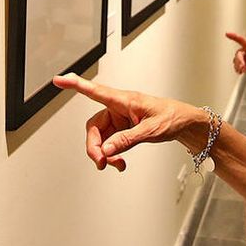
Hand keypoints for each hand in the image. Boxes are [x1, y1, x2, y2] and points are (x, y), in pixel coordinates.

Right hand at [54, 74, 206, 171]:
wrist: (185, 124)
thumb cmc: (172, 117)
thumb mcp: (151, 130)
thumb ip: (127, 140)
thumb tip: (106, 150)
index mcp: (125, 100)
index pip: (96, 91)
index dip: (76, 85)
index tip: (59, 80)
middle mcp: (119, 108)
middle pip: (94, 126)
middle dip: (94, 146)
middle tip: (101, 162)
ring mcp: (120, 120)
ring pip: (100, 138)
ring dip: (104, 153)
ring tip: (115, 165)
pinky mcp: (123, 130)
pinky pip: (110, 143)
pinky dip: (112, 155)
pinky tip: (119, 163)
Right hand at [225, 32, 245, 73]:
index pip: (241, 39)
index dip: (233, 36)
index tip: (227, 34)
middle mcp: (245, 51)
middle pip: (238, 54)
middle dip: (239, 60)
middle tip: (242, 66)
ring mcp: (243, 58)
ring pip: (236, 61)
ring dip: (238, 65)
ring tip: (242, 69)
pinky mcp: (244, 65)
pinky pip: (238, 67)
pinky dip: (238, 69)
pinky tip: (240, 72)